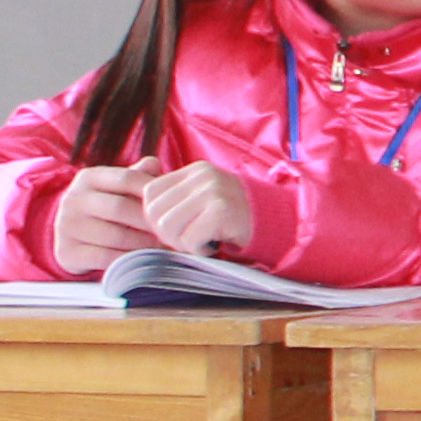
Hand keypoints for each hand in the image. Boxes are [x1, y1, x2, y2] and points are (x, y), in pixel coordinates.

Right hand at [50, 165, 164, 268]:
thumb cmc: (108, 207)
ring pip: (115, 236)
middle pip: (120, 208)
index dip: (152, 191)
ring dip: (144, 243)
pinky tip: (143, 259)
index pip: (126, 178)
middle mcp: (73, 199)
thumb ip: (138, 176)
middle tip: (171, 231)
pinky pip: (105, 257)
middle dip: (149, 222)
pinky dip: (129, 259)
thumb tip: (154, 164)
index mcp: (88, 178)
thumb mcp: (119, 188)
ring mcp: (66, 226)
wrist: (74, 237)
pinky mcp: (67, 252)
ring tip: (163, 246)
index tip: (172, 205)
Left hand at [136, 162, 254, 257]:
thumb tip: (139, 197)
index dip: (156, 218)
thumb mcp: (204, 198)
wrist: (280, 225)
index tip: (180, 227)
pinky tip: (213, 245)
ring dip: (182, 243)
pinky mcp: (221, 210)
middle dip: (167, 234)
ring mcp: (213, 191)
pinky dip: (198, 250)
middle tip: (191, 238)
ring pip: (167, 226)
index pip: (150, 193)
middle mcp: (203, 176)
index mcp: (195, 171)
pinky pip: (188, 239)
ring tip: (202, 240)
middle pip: (153, 212)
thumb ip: (175, 196)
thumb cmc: (236, 218)